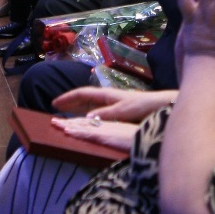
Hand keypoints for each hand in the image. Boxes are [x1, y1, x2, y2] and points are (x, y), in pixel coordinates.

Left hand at [49, 117, 137, 152]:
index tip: (67, 124)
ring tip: (54, 123)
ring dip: (67, 125)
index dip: (78, 123)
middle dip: (68, 122)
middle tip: (54, 121)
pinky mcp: (105, 136)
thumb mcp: (127, 140)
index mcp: (110, 128)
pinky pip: (87, 133)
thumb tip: (114, 142)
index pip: (91, 124)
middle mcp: (105, 127)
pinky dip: (76, 131)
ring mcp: (104, 131)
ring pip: (82, 126)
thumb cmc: (142, 140)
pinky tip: (67, 130)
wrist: (151, 138)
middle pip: (83, 123)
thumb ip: (118, 139)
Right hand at [53, 87, 177, 122]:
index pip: (83, 93)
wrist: (160, 106)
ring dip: (77, 107)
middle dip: (70, 101)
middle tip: (55, 107)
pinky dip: (88, 113)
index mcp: (107, 95)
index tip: (54, 102)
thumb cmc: (142, 106)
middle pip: (84, 97)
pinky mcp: (118, 110)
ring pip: (90, 104)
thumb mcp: (123, 111)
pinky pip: (98, 110)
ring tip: (66, 113)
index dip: (68, 98)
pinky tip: (86, 120)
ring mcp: (113, 103)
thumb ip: (106, 113)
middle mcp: (108, 97)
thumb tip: (87, 117)